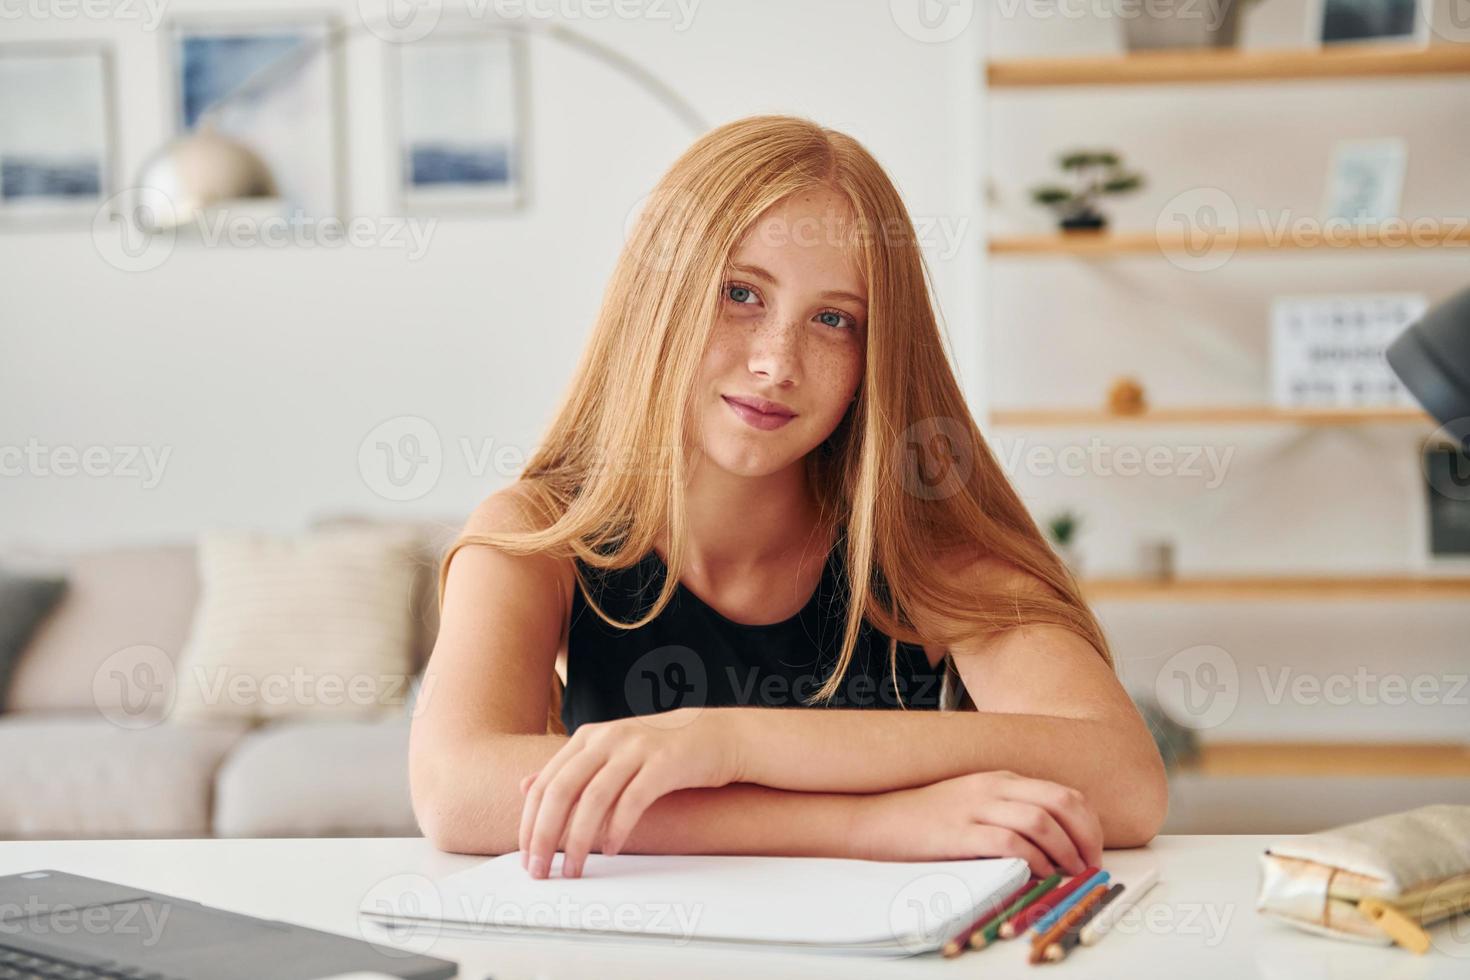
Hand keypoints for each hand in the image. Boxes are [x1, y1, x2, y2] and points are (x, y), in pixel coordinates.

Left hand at [517, 707, 741, 877]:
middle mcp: (608, 739)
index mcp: (588, 737)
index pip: (545, 783)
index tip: (526, 857)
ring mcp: (636, 748)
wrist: (717, 735)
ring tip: (573, 869)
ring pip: (594, 799)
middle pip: (562, 791)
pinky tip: (610, 850)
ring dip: (578, 841)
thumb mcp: (610, 751)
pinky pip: (632, 800)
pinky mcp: (665, 763)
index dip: (530, 823)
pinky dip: (617, 829)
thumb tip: (524, 786)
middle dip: (545, 836)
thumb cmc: (660, 750)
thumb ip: (569, 768)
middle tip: (540, 870)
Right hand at [852, 770, 1103, 876]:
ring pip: (1040, 821)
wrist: (876, 818)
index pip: (1063, 792)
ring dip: (1064, 851)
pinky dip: (1033, 860)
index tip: (1094, 851)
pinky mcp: (959, 832)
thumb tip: (1050, 841)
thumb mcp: (972, 802)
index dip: (1088, 824)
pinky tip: (1037, 874)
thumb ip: (1007, 810)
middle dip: (1086, 836)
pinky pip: (1009, 843)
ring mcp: (975, 807)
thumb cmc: (925, 817)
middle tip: (1090, 865)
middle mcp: (993, 787)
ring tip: (1068, 874)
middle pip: (1060, 802)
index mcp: (1000, 778)